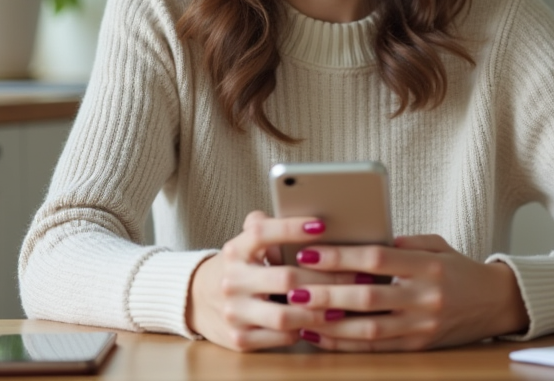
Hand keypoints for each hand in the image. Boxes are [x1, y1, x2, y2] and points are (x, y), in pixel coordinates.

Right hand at [186, 210, 361, 351]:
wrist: (196, 300)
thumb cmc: (239, 266)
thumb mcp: (245, 243)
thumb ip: (267, 226)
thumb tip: (304, 214)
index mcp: (235, 250)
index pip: (262, 233)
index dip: (292, 227)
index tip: (322, 224)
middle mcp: (231, 280)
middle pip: (285, 277)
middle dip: (326, 277)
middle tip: (357, 274)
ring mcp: (234, 312)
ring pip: (284, 315)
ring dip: (318, 310)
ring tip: (344, 305)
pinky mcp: (239, 339)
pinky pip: (280, 337)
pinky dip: (304, 330)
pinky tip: (323, 323)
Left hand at [282, 234, 528, 351]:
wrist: (497, 302)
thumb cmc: (458, 269)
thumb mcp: (435, 245)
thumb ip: (400, 243)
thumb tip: (358, 240)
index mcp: (428, 266)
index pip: (377, 259)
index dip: (341, 256)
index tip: (310, 251)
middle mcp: (426, 297)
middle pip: (368, 297)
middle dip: (326, 293)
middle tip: (294, 286)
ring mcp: (422, 326)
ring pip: (369, 329)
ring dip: (329, 324)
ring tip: (299, 314)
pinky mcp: (419, 346)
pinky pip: (376, 349)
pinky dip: (345, 344)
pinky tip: (319, 336)